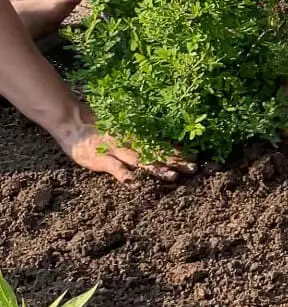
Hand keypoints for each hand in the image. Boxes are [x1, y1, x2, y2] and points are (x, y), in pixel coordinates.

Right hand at [55, 105, 193, 185]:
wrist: (73, 123)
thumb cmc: (98, 129)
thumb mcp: (120, 132)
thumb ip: (136, 139)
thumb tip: (157, 145)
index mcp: (135, 137)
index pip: (160, 144)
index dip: (177, 151)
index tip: (195, 156)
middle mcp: (130, 142)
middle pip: (156, 153)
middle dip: (175, 160)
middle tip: (193, 168)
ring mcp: (116, 150)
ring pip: (140, 160)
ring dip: (156, 168)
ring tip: (172, 176)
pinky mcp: (101, 158)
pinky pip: (115, 167)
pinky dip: (124, 175)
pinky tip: (135, 183)